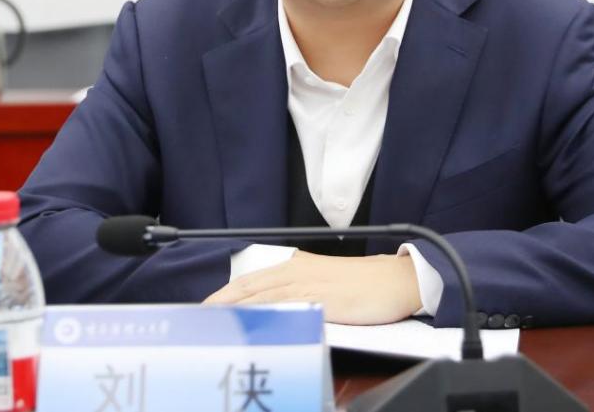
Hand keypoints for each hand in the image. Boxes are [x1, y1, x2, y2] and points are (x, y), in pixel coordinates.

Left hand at [203, 250, 422, 324]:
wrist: (398, 281)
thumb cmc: (368, 286)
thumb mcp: (327, 286)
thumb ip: (301, 295)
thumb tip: (279, 311)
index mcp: (296, 267)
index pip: (251, 282)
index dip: (225, 296)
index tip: (204, 310)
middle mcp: (297, 272)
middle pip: (248, 288)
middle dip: (220, 303)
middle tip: (195, 319)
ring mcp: (307, 284)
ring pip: (261, 296)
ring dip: (235, 310)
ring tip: (211, 324)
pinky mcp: (320, 299)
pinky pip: (284, 306)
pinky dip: (263, 314)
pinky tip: (249, 324)